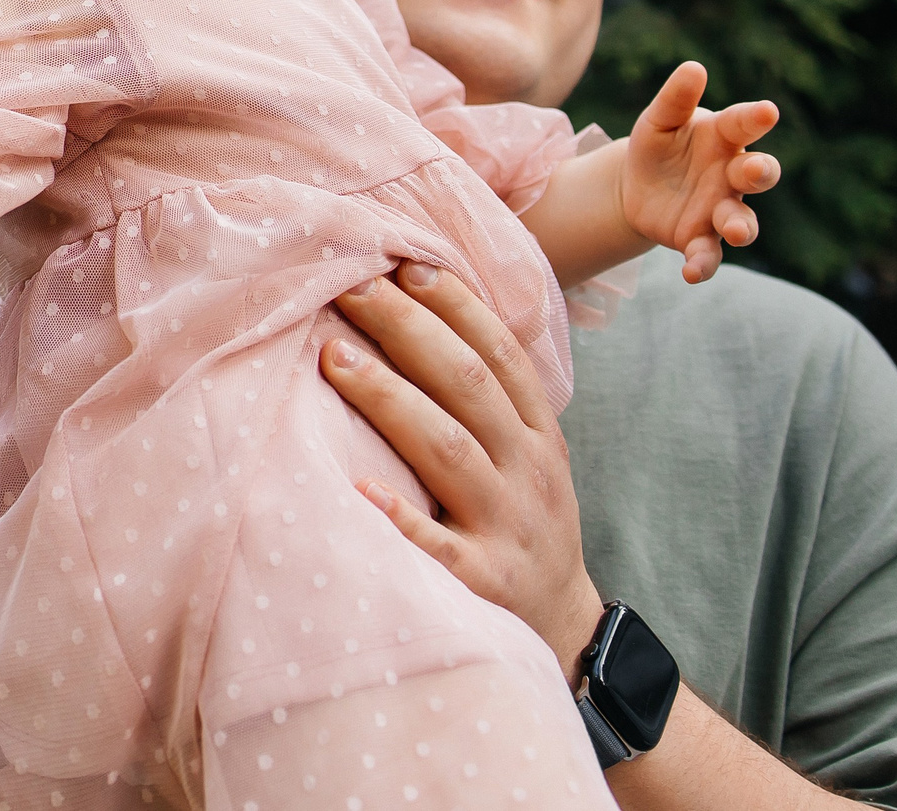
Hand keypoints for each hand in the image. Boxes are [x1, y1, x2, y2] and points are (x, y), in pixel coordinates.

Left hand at [322, 260, 606, 677]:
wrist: (563, 632)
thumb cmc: (521, 523)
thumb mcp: (528, 456)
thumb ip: (489, 396)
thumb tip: (420, 308)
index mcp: (538, 434)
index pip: (500, 354)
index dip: (455, 305)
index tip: (403, 263)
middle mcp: (528, 472)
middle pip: (467, 386)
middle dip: (407, 329)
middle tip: (349, 287)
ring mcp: (506, 527)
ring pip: (448, 450)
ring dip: (390, 398)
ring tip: (333, 356)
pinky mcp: (482, 584)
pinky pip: (437, 547)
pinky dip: (400, 518)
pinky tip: (356, 489)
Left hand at [619, 62, 779, 282]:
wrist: (636, 185)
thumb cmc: (659, 144)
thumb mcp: (659, 119)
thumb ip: (675, 97)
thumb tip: (694, 67)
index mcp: (724, 137)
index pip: (744, 124)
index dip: (756, 118)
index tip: (767, 111)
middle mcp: (730, 175)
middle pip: (758, 175)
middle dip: (761, 173)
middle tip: (756, 170)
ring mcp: (719, 209)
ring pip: (742, 221)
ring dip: (741, 226)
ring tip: (735, 231)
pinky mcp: (699, 237)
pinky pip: (708, 254)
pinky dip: (703, 265)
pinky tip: (691, 273)